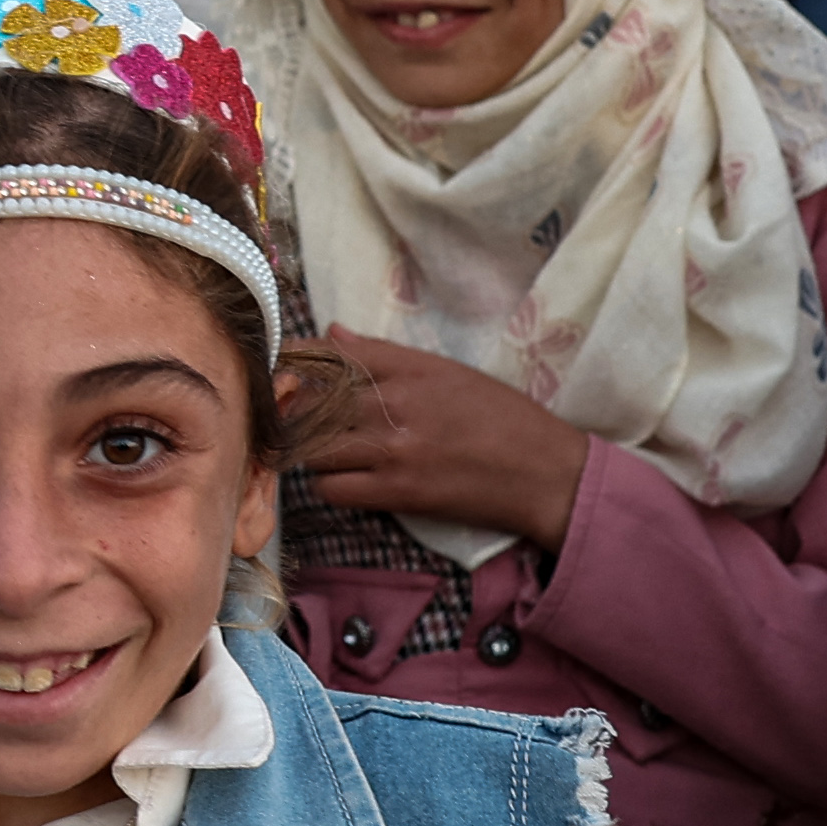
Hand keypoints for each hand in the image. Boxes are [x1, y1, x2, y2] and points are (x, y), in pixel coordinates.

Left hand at [301, 337, 591, 555]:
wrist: (546, 474)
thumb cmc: (505, 419)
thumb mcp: (451, 372)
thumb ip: (387, 356)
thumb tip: (334, 333)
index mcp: (411, 367)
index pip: (333, 353)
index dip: (296, 359)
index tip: (280, 366)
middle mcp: (396, 403)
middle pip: (312, 401)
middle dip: (293, 409)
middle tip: (287, 416)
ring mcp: (394, 449)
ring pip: (313, 447)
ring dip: (308, 451)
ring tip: (317, 451)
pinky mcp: (398, 492)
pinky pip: (332, 488)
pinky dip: (327, 485)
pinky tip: (341, 480)